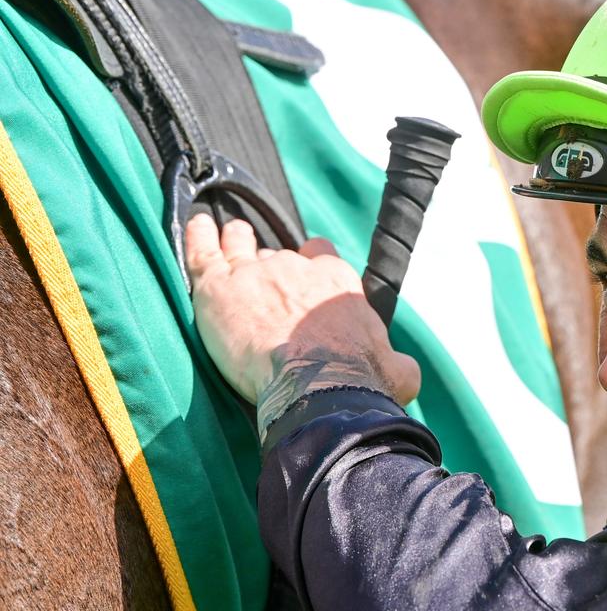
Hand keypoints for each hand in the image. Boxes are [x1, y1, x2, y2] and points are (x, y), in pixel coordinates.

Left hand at [186, 214, 419, 432]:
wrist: (318, 384)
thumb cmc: (360, 378)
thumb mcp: (395, 371)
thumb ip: (399, 364)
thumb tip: (407, 373)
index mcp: (336, 281)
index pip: (321, 254)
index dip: (312, 263)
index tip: (306, 277)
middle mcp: (296, 268)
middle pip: (278, 257)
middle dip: (271, 268)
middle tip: (263, 287)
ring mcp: (254, 272)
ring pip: (241, 246)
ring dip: (237, 241)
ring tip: (233, 237)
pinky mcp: (218, 287)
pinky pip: (203, 251)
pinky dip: (198, 237)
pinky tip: (196, 226)